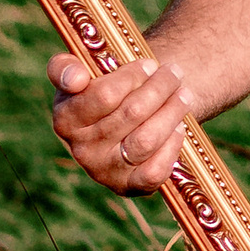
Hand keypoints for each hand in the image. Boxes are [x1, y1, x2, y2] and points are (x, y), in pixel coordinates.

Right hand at [50, 47, 196, 193]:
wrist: (115, 122)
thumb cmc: (98, 90)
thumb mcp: (78, 74)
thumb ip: (65, 68)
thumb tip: (77, 80)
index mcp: (65, 120)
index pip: (105, 95)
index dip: (133, 77)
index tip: (150, 64)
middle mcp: (81, 150)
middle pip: (132, 114)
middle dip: (160, 88)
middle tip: (174, 73)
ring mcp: (104, 171)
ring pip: (146, 140)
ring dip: (172, 113)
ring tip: (183, 95)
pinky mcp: (126, 186)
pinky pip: (154, 171)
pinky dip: (171, 147)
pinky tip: (177, 127)